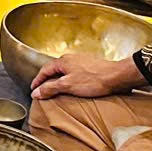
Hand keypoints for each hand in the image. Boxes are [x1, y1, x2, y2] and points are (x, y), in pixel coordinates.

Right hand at [29, 52, 144, 101]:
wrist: (117, 76)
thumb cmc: (95, 80)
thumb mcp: (68, 86)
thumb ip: (50, 88)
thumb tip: (36, 92)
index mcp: (63, 61)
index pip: (44, 70)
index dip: (37, 81)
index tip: (34, 89)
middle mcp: (71, 58)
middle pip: (54, 69)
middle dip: (47, 80)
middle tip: (43, 90)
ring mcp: (82, 61)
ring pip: (65, 71)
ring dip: (59, 80)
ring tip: (57, 90)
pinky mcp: (91, 66)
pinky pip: (75, 73)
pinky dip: (69, 80)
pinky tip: (74, 87)